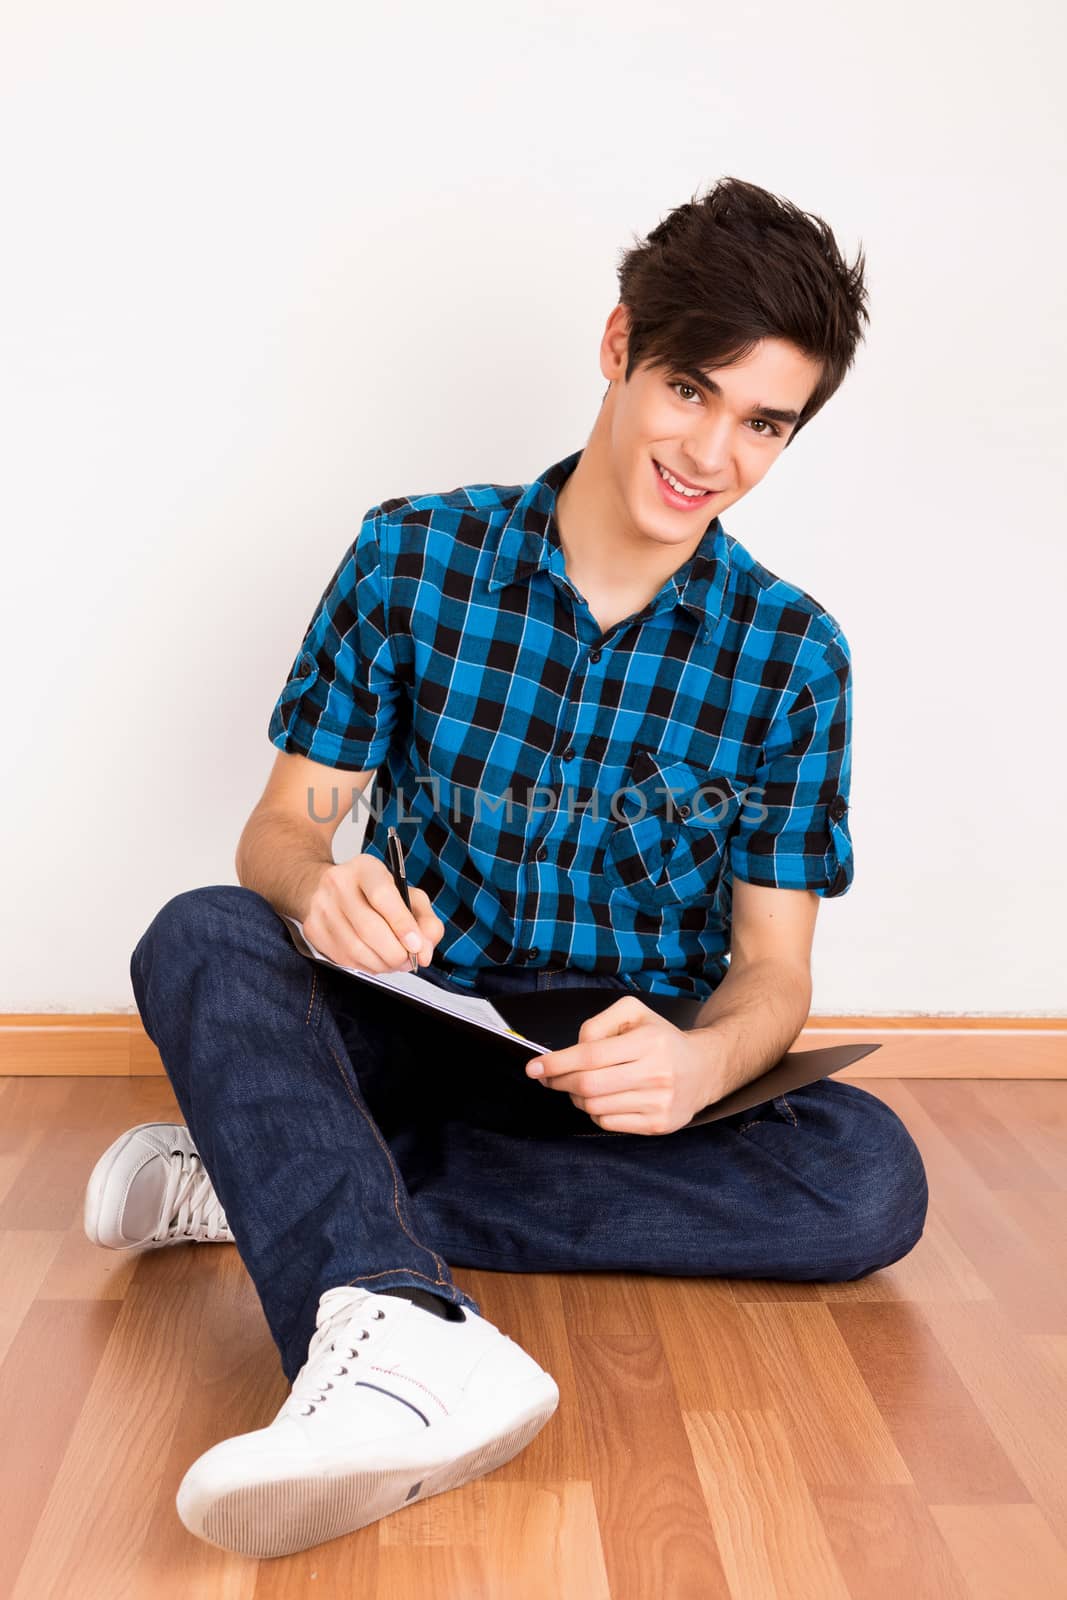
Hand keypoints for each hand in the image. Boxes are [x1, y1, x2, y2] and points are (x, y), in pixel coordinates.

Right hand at [303, 854, 444, 973]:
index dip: (402, 925)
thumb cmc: (372, 892)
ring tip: (395, 961)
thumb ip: (425, 919)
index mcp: (365, 868)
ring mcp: (321, 908)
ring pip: (357, 949)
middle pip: (369, 928)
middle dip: (396, 952)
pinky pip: (345, 959)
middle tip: (409, 960)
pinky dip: (367, 967)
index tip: (417, 945)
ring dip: (383, 964)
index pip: (382, 896)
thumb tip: (425, 951)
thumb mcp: (406, 894)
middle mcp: (338, 884)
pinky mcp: (313, 931)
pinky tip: (376, 959)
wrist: (323, 889)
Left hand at [525, 995, 723, 1135]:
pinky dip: (594, 1113)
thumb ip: (599, 1023)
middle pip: (588, 1085)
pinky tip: (602, 1099)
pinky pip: (608, 1124)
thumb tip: (573, 1049)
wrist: (703, 1069)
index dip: (556, 1062)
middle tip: (549, 1078)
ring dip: (576, 1097)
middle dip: (559, 1082)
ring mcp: (658, 1102)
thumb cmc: (661, 1039)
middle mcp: (656, 1072)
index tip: (534, 1067)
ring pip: (594, 1107)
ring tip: (580, 1085)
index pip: (590, 1055)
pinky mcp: (658, 1125)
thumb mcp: (634, 1014)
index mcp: (649, 1041)